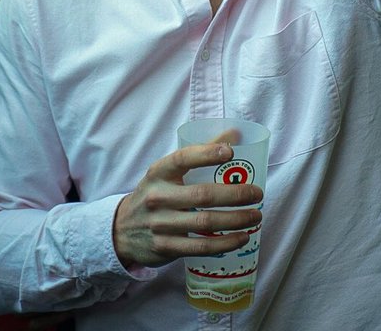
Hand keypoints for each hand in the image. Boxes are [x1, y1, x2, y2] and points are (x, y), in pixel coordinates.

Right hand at [112, 139, 261, 268]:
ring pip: (205, 223)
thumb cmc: (155, 193)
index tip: (230, 152)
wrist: (122, 229)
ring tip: (256, 215)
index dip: (206, 154)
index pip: (182, 158)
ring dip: (236, 220)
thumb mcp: (167, 172)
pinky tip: (242, 237)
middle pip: (202, 195)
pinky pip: (201, 247)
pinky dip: (225, 243)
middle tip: (257, 193)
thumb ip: (199, 152)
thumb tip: (235, 134)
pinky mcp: (166, 247)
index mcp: (158, 172)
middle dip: (235, 195)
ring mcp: (161, 224)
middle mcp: (158, 196)